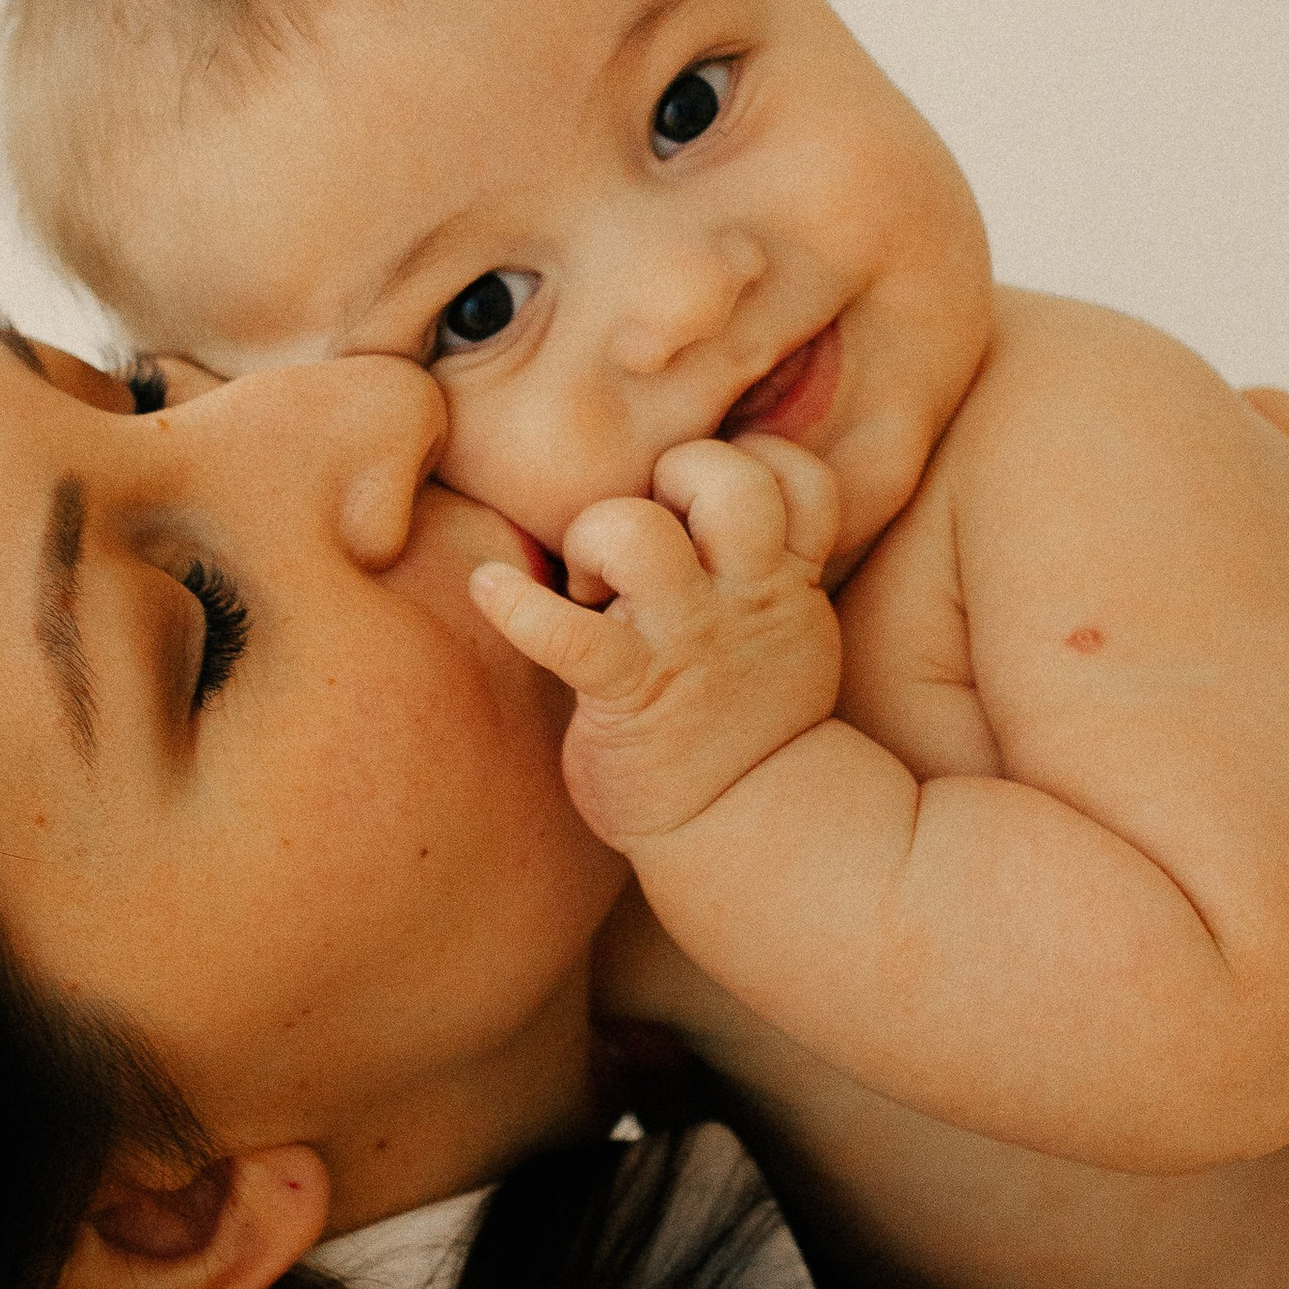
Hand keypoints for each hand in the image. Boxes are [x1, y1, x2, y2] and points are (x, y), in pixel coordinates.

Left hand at [469, 434, 842, 849]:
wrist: (744, 826)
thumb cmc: (744, 716)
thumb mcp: (780, 630)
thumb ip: (751, 562)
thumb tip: (694, 492)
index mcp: (782, 580)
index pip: (799, 479)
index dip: (755, 462)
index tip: (709, 501)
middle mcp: (741, 599)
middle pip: (726, 479)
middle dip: (675, 474)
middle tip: (646, 529)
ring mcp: (686, 644)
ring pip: (638, 532)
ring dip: (599, 533)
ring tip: (589, 579)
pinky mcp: (628, 694)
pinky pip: (567, 636)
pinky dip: (517, 606)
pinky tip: (489, 589)